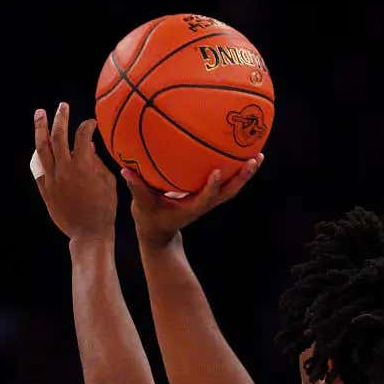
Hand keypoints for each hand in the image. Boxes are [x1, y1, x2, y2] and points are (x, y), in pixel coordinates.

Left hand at [31, 103, 116, 242]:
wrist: (88, 234)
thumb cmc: (104, 209)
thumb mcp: (108, 183)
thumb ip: (97, 162)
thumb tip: (87, 146)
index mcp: (83, 166)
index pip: (82, 136)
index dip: (87, 126)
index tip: (91, 123)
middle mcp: (65, 170)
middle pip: (58, 136)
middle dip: (60, 118)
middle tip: (62, 106)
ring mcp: (52, 179)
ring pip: (42, 148)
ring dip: (40, 128)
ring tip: (40, 114)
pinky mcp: (46, 190)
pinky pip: (38, 167)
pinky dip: (39, 154)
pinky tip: (40, 145)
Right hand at [125, 154, 261, 247]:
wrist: (159, 232)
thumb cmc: (150, 218)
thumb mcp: (141, 205)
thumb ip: (136, 188)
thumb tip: (125, 170)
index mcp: (190, 208)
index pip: (205, 198)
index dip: (211, 187)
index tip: (216, 172)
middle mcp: (204, 204)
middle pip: (229, 191)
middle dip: (243, 177)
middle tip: (255, 159)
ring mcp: (208, 200)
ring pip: (231, 187)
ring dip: (245, 172)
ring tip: (258, 154)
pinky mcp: (208, 196)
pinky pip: (224, 181)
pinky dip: (234, 168)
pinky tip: (238, 150)